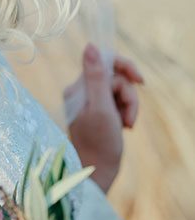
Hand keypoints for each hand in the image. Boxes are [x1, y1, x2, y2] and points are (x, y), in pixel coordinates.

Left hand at [64, 43, 143, 193]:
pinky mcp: (98, 111)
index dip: (125, 67)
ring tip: (126, 125)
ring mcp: (90, 101)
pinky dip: (125, 112)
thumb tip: (90, 46)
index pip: (104, 61)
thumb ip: (96, 77)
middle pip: (115, 77)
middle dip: (128, 95)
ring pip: (118, 90)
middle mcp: (81, 91)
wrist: (96, 173)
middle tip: (128, 117)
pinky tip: (124, 127)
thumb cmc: (99, 144)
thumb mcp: (101, 108)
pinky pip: (117, 101)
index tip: (140, 81)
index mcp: (78, 87)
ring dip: (128, 106)